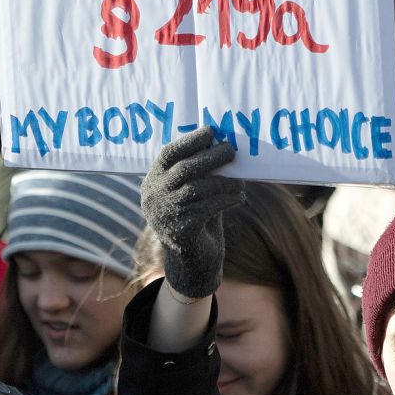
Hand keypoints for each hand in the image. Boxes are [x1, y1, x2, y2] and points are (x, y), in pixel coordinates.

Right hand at [141, 126, 244, 297]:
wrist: (193, 263)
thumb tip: (223, 146)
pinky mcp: (179, 231)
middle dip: (209, 157)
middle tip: (231, 150)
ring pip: (197, 189)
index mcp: (153, 182)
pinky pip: (206, 209)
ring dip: (223, 182)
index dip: (189, 141)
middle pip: (183, 170)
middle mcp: (154, 197)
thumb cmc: (197, 220)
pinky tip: (240, 197)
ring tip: (241, 180)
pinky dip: (226, 200)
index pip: (167, 155)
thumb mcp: (193, 194)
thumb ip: (201, 173)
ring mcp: (164, 215)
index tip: (210, 131)